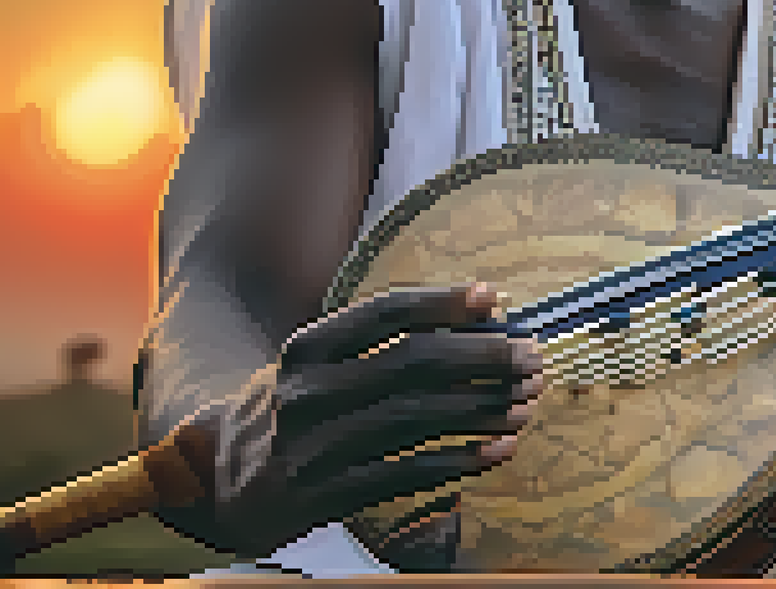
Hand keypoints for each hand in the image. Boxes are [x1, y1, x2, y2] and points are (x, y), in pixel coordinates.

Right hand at [157, 284, 543, 557]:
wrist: (225, 481)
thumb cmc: (300, 407)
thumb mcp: (321, 365)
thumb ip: (386, 342)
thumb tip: (484, 312)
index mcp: (306, 348)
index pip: (384, 313)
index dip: (443, 302)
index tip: (495, 298)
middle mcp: (306, 393)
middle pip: (411, 363)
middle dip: (482, 357)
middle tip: (531, 359)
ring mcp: (315, 447)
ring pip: (417, 418)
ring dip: (483, 408)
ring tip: (528, 403)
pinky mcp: (328, 495)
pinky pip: (409, 473)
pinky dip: (461, 460)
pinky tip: (500, 450)